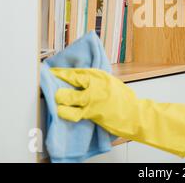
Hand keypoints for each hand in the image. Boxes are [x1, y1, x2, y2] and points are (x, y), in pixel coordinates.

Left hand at [50, 68, 184, 157]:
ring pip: (68, 96)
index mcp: (100, 75)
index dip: (62, 72)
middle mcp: (95, 83)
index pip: (77, 71)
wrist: (135, 114)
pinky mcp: (91, 112)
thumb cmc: (125, 100)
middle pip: (70, 79)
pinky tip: (60, 111)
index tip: (52, 72)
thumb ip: (97, 82)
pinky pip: (72, 112)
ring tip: (56, 99)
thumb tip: (82, 82)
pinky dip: (65, 112)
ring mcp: (92, 98)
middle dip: (57, 82)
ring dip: (60, 98)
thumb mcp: (111, 84)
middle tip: (48, 83)